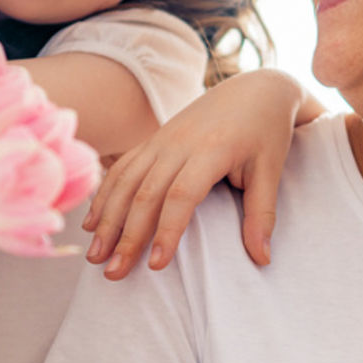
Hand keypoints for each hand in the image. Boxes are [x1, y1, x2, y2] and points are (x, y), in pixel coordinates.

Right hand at [82, 68, 319, 279]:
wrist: (255, 89)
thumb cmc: (266, 132)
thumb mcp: (270, 170)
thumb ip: (262, 215)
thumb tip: (262, 259)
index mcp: (211, 150)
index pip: (181, 195)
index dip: (167, 231)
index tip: (156, 266)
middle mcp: (179, 143)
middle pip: (145, 193)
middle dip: (126, 236)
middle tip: (114, 273)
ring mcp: (161, 139)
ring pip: (126, 181)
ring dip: (108, 219)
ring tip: (96, 256)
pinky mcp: (153, 139)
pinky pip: (122, 168)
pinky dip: (105, 195)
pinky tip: (93, 223)